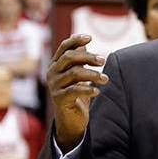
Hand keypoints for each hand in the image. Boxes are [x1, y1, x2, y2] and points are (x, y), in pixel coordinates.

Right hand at [47, 35, 107, 151]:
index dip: (75, 40)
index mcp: (56, 65)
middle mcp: (52, 73)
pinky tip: (97, 91)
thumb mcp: (78, 76)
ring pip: (74, 73)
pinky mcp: (59, 99)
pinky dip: (88, 89)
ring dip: (92, 74)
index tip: (90, 37)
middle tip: (103, 60)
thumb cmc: (76, 95)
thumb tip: (85, 44)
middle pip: (69, 57)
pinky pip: (74, 90)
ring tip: (105, 79)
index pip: (64, 47)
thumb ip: (79, 61)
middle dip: (88, 57)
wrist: (70, 120)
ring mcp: (54, 86)